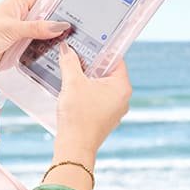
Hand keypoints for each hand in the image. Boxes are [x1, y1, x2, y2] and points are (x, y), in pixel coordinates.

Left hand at [0, 0, 70, 80]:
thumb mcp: (13, 28)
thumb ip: (38, 27)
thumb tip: (61, 26)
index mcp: (16, 5)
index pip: (43, 1)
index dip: (57, 6)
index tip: (75, 12)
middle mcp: (19, 18)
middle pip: (45, 20)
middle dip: (56, 27)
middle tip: (76, 32)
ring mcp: (19, 35)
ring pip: (41, 37)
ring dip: (49, 42)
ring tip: (69, 45)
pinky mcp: (18, 51)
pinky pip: (35, 51)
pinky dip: (42, 54)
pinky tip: (55, 57)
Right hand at [53, 41, 131, 161]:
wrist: (74, 147)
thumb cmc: (78, 115)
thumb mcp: (72, 83)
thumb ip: (70, 61)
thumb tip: (66, 48)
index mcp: (122, 87)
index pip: (115, 59)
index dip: (101, 49)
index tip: (88, 42)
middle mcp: (123, 98)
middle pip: (107, 72)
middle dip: (90, 64)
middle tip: (75, 54)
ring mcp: (114, 110)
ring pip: (100, 86)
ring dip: (86, 78)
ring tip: (71, 70)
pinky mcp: (104, 118)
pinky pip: (96, 98)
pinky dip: (85, 92)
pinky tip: (71, 89)